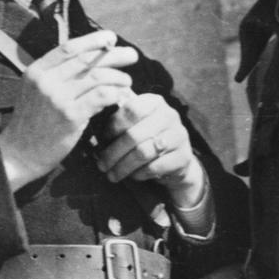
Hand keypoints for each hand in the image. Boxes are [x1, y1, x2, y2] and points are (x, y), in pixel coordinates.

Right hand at [0, 30, 137, 189]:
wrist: (19, 155)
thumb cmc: (32, 122)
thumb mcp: (36, 91)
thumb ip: (57, 75)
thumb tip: (93, 61)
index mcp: (36, 71)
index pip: (69, 47)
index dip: (93, 40)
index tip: (111, 38)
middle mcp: (46, 81)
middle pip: (87, 59)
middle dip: (114, 54)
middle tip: (132, 55)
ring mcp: (57, 98)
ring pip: (97, 76)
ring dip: (118, 76)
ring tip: (127, 81)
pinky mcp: (70, 116)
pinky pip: (101, 96)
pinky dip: (115, 93)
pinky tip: (120, 95)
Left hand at [95, 92, 205, 207]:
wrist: (177, 159)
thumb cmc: (148, 138)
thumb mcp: (136, 124)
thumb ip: (120, 121)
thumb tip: (95, 131)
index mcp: (155, 102)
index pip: (131, 109)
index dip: (114, 126)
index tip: (102, 139)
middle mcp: (169, 115)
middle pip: (134, 135)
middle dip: (113, 153)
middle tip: (102, 165)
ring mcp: (179, 135)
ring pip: (143, 153)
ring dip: (123, 166)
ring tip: (112, 174)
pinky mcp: (183, 157)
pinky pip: (154, 167)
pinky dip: (139, 174)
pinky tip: (132, 176)